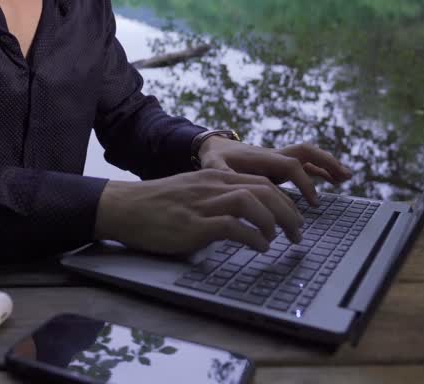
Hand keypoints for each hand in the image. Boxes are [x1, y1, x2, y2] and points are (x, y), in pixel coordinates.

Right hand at [93, 169, 306, 255]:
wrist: (124, 207)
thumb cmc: (156, 205)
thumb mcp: (192, 193)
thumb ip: (216, 199)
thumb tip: (241, 220)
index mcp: (215, 175)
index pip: (263, 181)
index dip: (285, 201)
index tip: (294, 219)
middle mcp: (213, 185)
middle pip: (265, 189)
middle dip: (289, 212)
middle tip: (299, 233)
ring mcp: (204, 203)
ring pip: (253, 202)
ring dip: (274, 222)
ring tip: (282, 240)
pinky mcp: (194, 225)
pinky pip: (233, 226)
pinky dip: (253, 237)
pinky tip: (260, 248)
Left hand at [198, 137, 351, 207]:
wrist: (213, 145)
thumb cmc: (214, 159)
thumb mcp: (214, 167)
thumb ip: (223, 176)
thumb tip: (234, 189)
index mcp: (262, 157)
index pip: (291, 166)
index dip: (305, 182)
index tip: (314, 203)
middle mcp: (274, 154)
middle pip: (306, 152)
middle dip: (326, 163)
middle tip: (344, 177)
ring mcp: (278, 158)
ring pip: (309, 156)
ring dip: (328, 164)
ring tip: (347, 177)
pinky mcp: (279, 163)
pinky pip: (304, 164)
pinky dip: (320, 170)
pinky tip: (334, 179)